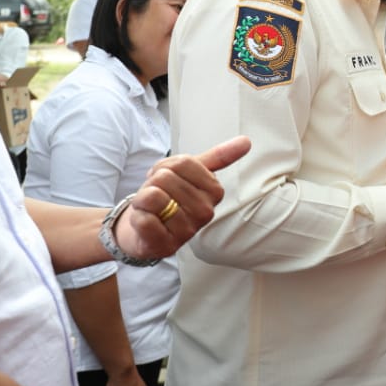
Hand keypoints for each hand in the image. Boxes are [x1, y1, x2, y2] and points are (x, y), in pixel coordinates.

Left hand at [114, 136, 250, 260]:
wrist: (144, 228)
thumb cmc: (168, 197)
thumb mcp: (190, 173)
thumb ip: (219, 157)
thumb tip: (247, 141)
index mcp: (214, 191)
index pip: (181, 163)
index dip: (165, 167)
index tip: (168, 179)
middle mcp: (205, 212)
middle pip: (164, 178)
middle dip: (152, 184)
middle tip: (157, 196)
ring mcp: (187, 230)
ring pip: (153, 197)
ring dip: (142, 200)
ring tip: (152, 208)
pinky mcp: (165, 245)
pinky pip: (144, 218)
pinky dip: (138, 217)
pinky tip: (147, 223)